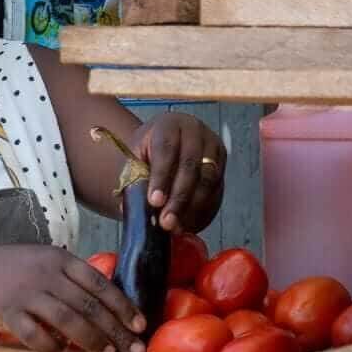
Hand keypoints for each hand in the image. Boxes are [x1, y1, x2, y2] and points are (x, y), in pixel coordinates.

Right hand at [0, 244, 145, 351]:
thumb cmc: (13, 268)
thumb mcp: (46, 260)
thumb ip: (72, 277)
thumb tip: (109, 302)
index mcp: (60, 259)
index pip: (100, 283)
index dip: (123, 306)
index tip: (141, 324)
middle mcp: (46, 274)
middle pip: (89, 305)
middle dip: (116, 330)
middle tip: (134, 349)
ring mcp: (26, 294)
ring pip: (67, 320)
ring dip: (91, 340)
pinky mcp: (8, 313)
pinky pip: (35, 335)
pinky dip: (52, 347)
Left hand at [130, 113, 225, 233]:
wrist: (167, 141)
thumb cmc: (149, 151)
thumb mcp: (136, 157)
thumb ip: (134, 179)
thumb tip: (128, 208)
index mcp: (170, 125)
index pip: (167, 149)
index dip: (161, 177)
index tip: (154, 202)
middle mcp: (196, 132)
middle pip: (191, 166)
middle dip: (178, 198)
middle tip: (166, 222)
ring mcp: (213, 147)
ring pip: (208, 179)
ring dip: (192, 207)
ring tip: (176, 227)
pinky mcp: (222, 163)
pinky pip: (216, 190)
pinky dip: (203, 210)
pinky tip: (188, 223)